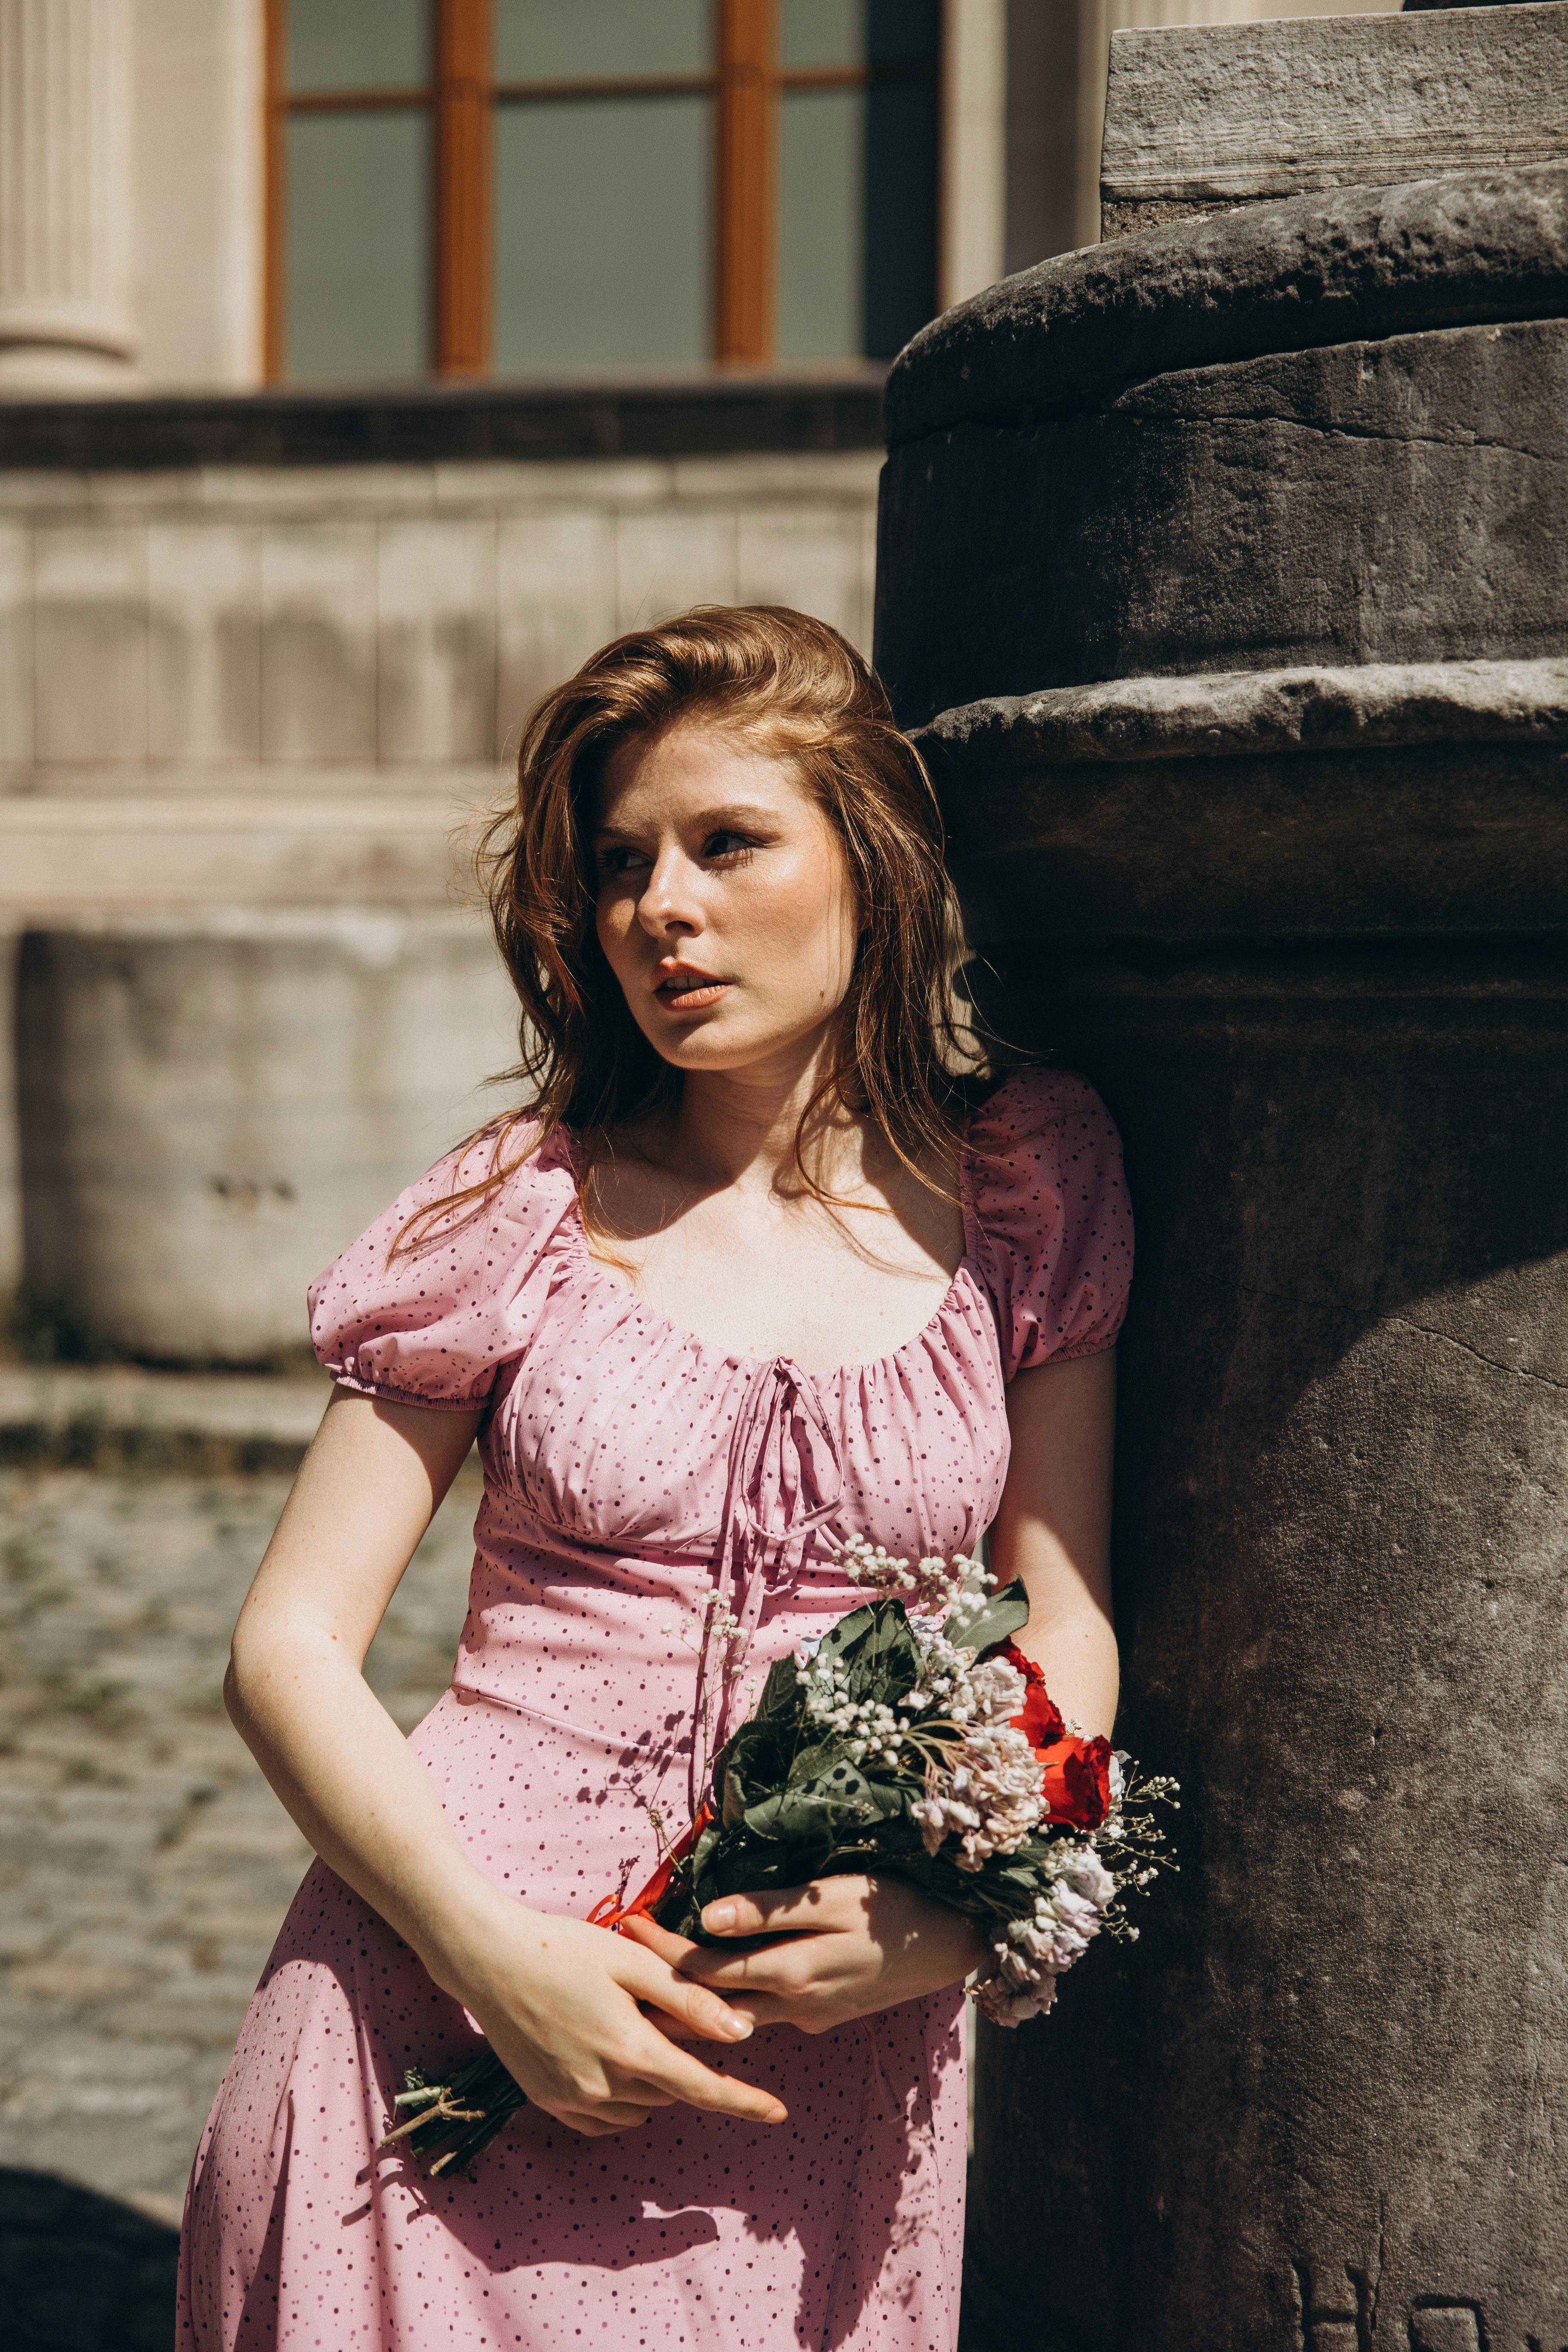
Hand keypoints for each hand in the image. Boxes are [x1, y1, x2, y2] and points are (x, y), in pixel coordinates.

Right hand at [439, 1902, 788, 2138]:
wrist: (487, 1959)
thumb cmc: (562, 1948)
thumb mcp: (631, 1961)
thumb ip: (688, 1999)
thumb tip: (742, 2032)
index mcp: (629, 2048)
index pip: (702, 2089)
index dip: (744, 2102)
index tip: (779, 2113)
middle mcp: (601, 2086)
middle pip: (670, 2090)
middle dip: (681, 2060)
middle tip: (659, 2010)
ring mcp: (571, 2100)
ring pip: (639, 2105)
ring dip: (651, 2077)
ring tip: (626, 2022)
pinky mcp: (548, 2102)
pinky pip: (604, 2118)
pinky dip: (620, 2098)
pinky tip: (608, 2056)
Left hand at [621, 1874, 986, 2035]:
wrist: (955, 1944)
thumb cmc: (894, 1907)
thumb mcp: (833, 1897)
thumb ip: (770, 1909)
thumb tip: (708, 1917)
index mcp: (789, 1974)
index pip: (705, 1970)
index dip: (662, 1950)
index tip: (627, 1924)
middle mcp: (792, 2007)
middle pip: (709, 2004)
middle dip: (663, 1984)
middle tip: (622, 1961)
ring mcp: (810, 2017)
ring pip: (736, 2016)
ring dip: (694, 2003)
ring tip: (652, 1984)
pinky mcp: (825, 2015)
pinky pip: (766, 2013)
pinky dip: (733, 2002)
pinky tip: (718, 1988)